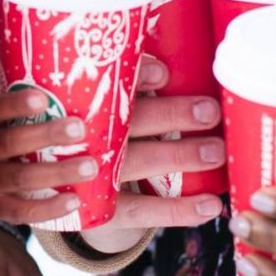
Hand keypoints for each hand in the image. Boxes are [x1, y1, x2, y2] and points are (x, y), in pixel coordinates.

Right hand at [0, 86, 93, 224]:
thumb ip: (7, 106)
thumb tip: (62, 78)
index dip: (15, 105)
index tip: (43, 98)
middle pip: (10, 142)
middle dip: (47, 135)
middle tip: (80, 128)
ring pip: (21, 177)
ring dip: (58, 172)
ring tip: (90, 166)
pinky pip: (20, 211)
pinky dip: (48, 208)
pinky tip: (74, 200)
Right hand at [80, 57, 226, 252]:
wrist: (59, 185)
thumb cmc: (96, 126)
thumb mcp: (98, 100)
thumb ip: (129, 82)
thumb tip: (173, 63)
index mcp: (82, 102)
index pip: (106, 84)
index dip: (133, 78)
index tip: (164, 73)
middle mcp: (83, 138)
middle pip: (126, 123)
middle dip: (169, 115)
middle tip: (209, 111)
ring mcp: (91, 177)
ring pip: (136, 164)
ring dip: (178, 157)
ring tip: (215, 152)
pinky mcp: (101, 211)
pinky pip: (140, 211)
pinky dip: (176, 210)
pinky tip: (210, 205)